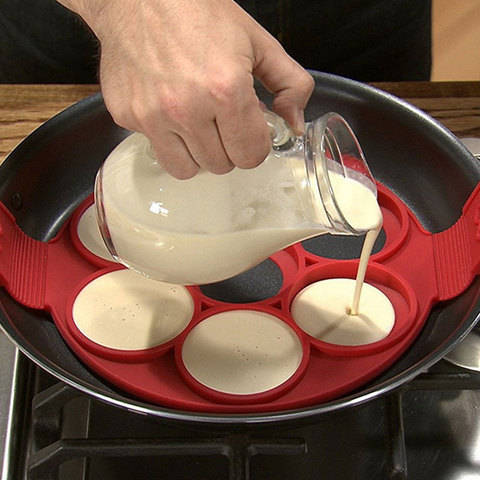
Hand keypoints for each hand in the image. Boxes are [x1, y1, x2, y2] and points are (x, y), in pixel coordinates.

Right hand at [59, 0, 313, 178]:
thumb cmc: (199, 11)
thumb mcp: (257, 41)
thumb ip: (289, 84)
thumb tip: (294, 124)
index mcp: (226, 89)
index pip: (250, 155)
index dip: (256, 145)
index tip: (251, 132)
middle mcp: (186, 109)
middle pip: (221, 165)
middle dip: (229, 148)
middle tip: (224, 122)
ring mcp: (152, 116)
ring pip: (187, 169)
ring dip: (199, 153)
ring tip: (199, 124)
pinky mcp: (128, 116)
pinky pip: (157, 149)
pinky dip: (168, 139)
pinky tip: (169, 110)